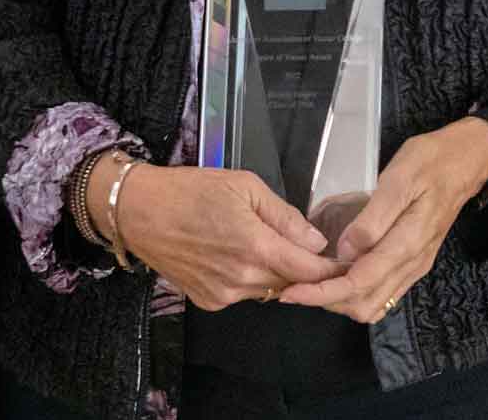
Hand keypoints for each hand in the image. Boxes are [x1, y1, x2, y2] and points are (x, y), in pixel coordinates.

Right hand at [100, 158, 343, 310]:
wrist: (138, 211)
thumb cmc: (191, 189)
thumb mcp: (244, 186)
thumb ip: (284, 217)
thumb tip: (316, 241)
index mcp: (256, 247)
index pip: (311, 271)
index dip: (332, 268)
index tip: (348, 262)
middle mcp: (242, 279)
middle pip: (292, 283)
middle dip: (304, 268)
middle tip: (308, 247)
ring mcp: (224, 295)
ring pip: (269, 290)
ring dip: (276, 273)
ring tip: (264, 243)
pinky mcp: (209, 302)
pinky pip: (244, 294)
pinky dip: (249, 279)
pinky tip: (235, 255)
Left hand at [276, 116, 487, 323]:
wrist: (466, 161)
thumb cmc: (431, 162)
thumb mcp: (399, 178)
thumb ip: (373, 218)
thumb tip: (345, 251)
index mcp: (408, 243)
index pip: (359, 283)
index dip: (322, 293)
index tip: (292, 292)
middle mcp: (413, 263)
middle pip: (364, 303)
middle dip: (327, 301)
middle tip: (296, 285)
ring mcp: (415, 266)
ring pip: (374, 304)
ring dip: (341, 300)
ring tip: (312, 282)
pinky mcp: (415, 262)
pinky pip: (384, 293)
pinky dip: (357, 293)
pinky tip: (339, 276)